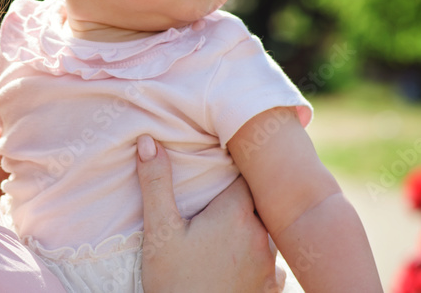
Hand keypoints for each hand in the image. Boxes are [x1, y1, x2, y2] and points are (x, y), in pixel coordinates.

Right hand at [136, 135, 284, 292]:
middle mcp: (261, 235)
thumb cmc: (174, 282)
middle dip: (241, 197)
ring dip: (249, 227)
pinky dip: (257, 256)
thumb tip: (149, 141)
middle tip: (218, 196)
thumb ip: (156, 183)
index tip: (220, 162)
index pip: (246, 175)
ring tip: (226, 228)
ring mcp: (270, 264)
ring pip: (265, 232)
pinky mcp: (271, 289)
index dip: (234, 166)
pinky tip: (239, 260)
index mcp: (236, 214)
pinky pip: (271, 262)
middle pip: (257, 202)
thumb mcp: (160, 231)